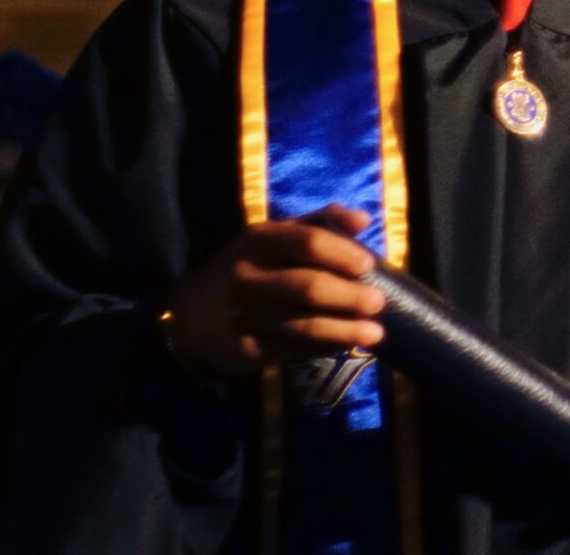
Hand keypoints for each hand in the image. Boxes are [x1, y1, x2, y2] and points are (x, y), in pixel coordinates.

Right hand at [162, 204, 385, 378]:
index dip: (341, 253)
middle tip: (379, 303)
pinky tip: (343, 346)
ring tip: (375, 334)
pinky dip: (322, 349)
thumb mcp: (273, 235)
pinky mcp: (243, 347)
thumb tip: (363, 220)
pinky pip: (292, 350)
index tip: (369, 265)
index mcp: (258, 239)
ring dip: (343, 331)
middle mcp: (248, 275)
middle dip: (348, 296)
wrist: (190, 311)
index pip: (306, 241)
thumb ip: (319, 222)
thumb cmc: (249, 265)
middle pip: (307, 286)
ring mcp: (243, 314)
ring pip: (302, 325)